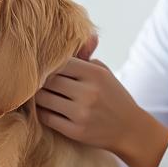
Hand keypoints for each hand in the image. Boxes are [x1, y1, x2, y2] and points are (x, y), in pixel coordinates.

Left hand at [35, 34, 167, 166]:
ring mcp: (81, 113)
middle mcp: (88, 92)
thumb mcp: (104, 73)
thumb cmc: (113, 97)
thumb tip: (82, 35)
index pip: (59, 63)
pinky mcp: (76, 131)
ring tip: (41, 94)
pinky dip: (43, 112)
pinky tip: (47, 109)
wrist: (130, 129)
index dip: (49, 65)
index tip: (45, 69)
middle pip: (48, 80)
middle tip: (37, 82)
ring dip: (39, 96)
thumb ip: (86, 56)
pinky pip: (47, 117)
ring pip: (44, 99)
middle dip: (41, 81)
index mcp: (95, 74)